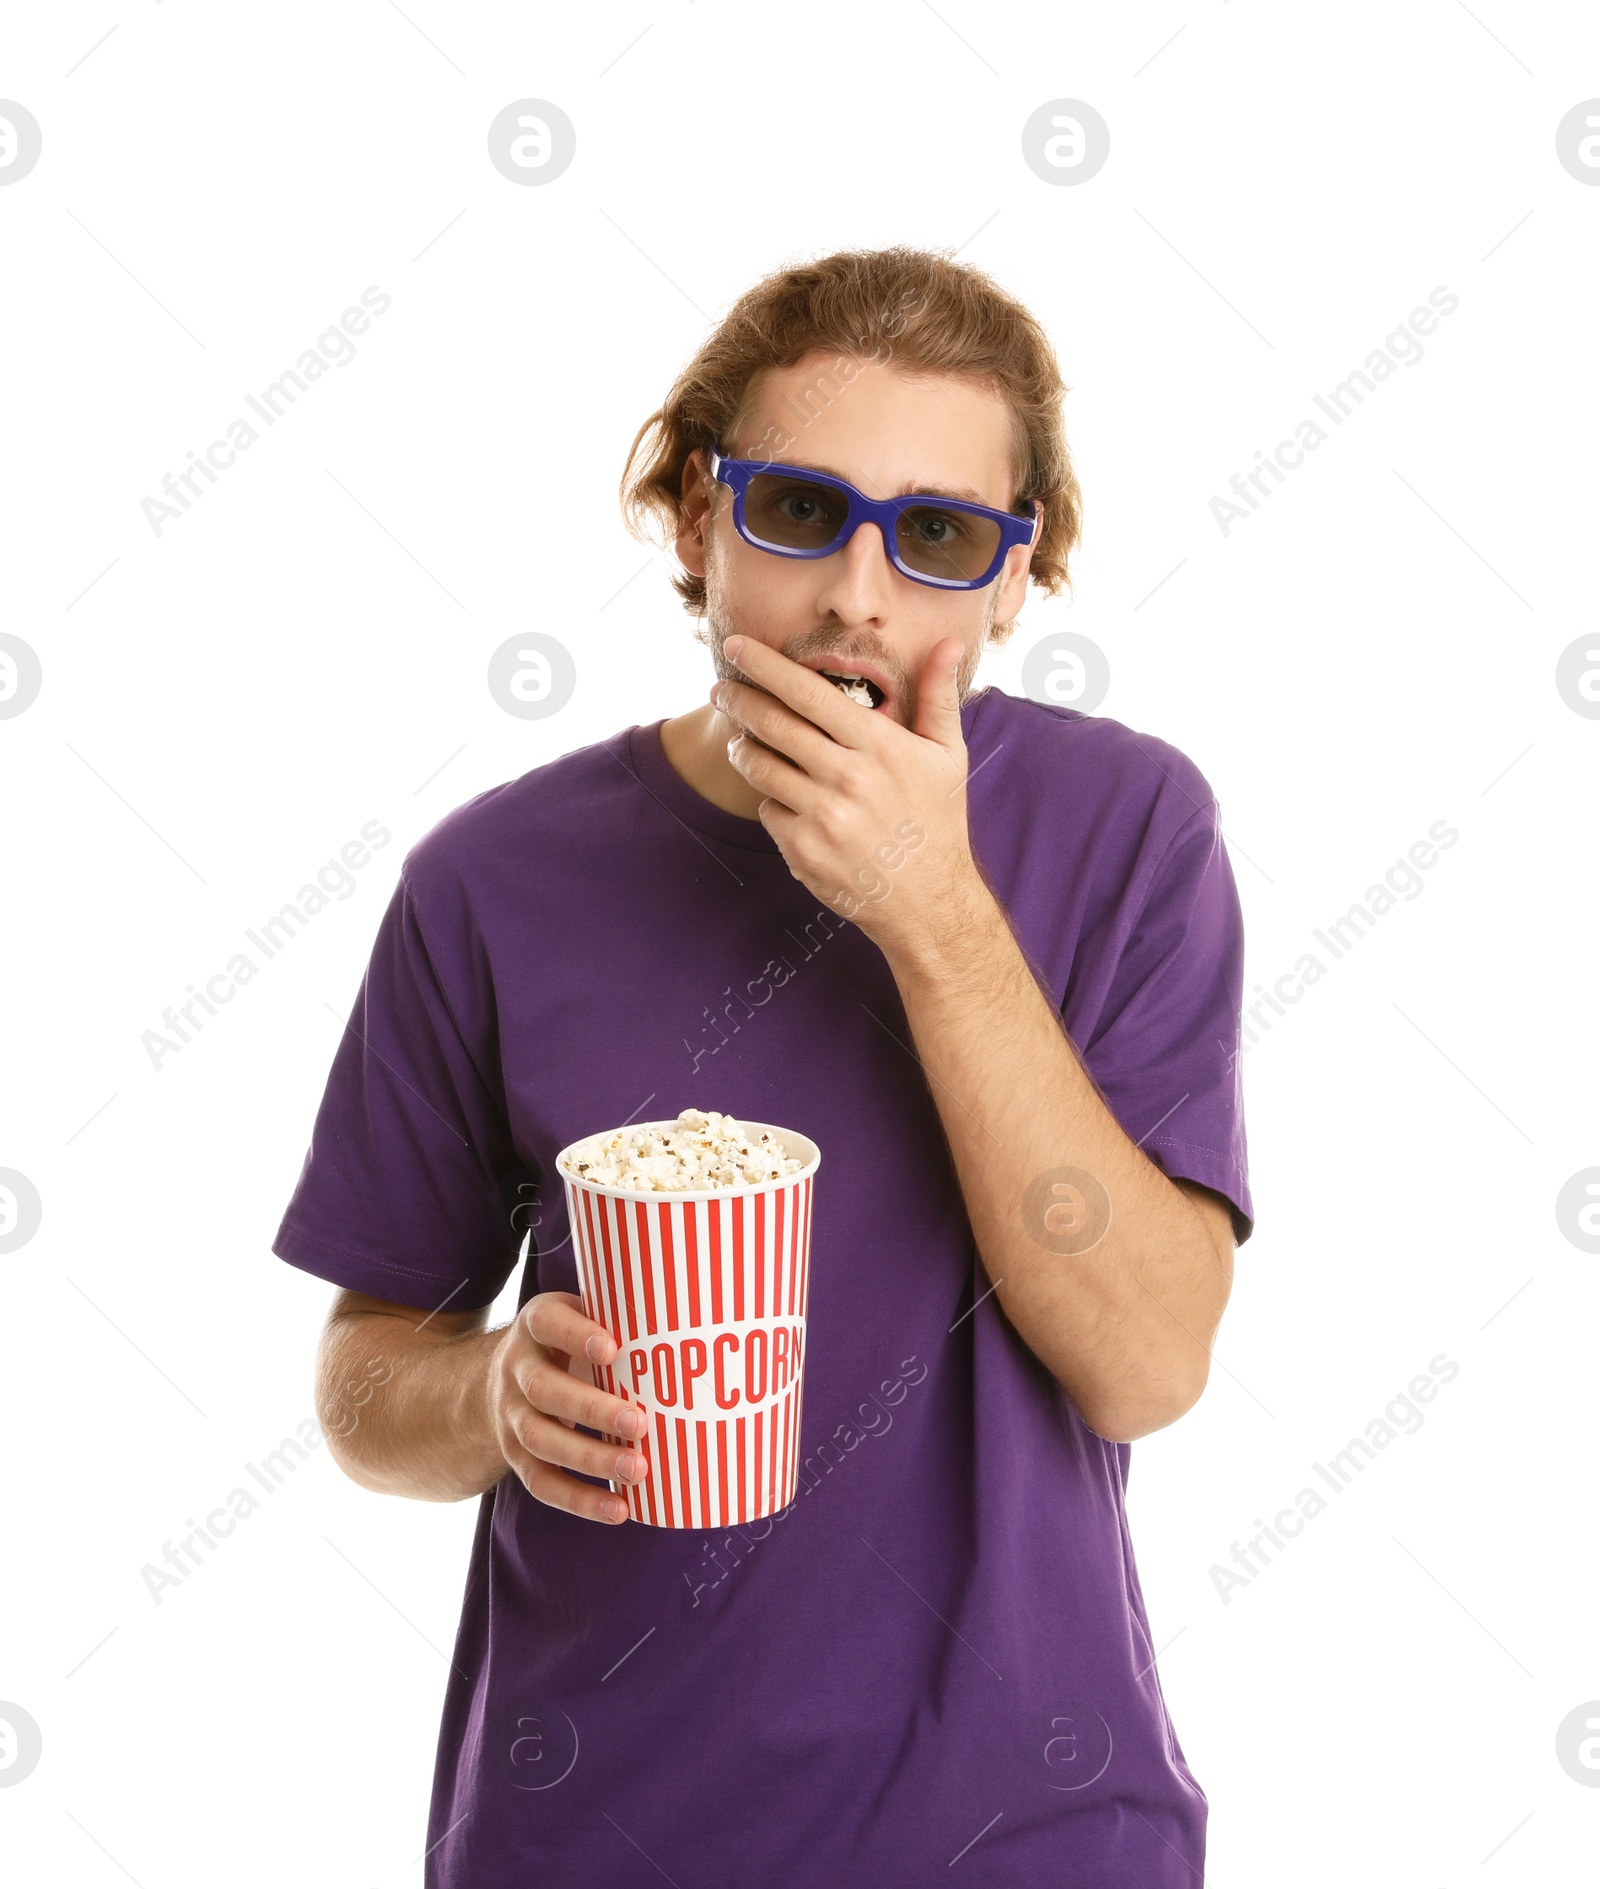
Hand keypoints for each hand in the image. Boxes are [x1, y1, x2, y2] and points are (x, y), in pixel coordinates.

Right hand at [485, 1291, 648, 1523]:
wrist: (498, 1379)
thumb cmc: (566, 1343)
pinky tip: (618, 1509)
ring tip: (636, 1470)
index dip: (575, 1335)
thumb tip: (687, 1327)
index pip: (548, 1323)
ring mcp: (510, 1416)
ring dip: (590, 1459)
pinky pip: (542, 1483)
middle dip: (591, 1409)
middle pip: (544, 1390)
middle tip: (639, 1423)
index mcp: (536, 1326)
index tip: (612, 1348)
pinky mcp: (514, 1456)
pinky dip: (579, 1500)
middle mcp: (516, 1370)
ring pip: (541, 1440)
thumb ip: (617, 1318)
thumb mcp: (581, 1316)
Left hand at [714, 634, 984, 952]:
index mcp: (880, 746)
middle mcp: (849, 779)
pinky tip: (782, 798)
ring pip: (759, 768)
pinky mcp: (803, 852)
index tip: (736, 646)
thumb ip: (938, 696)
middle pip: (772, 724)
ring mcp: (823, 818)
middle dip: (737, 700)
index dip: (765, 665)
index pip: (808, 692)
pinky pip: (768, 811)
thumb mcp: (947, 756)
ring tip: (740, 741)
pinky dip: (770, 801)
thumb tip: (948, 641)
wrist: (930, 902)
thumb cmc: (938, 821)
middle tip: (721, 689)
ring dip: (742, 749)